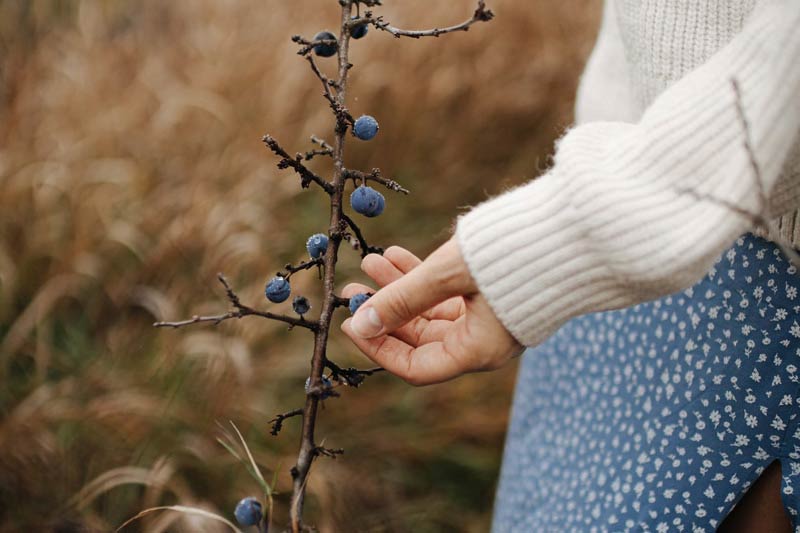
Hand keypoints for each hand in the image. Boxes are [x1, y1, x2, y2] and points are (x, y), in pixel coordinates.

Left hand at [340, 237, 523, 385]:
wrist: (580, 229)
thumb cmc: (514, 256)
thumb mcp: (448, 275)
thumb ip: (402, 299)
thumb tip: (360, 322)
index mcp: (477, 351)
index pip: (415, 366)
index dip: (378, 348)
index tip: (350, 323)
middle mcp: (482, 341)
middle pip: (419, 337)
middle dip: (383, 312)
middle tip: (352, 288)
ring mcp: (488, 317)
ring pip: (430, 311)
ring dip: (399, 288)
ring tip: (370, 261)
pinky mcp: (492, 294)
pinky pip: (446, 294)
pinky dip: (421, 277)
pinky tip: (396, 254)